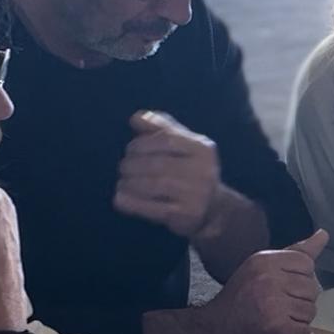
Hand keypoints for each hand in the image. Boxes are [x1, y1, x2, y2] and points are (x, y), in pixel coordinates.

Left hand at [114, 111, 220, 238]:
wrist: (213, 208)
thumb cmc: (192, 169)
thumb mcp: (183, 144)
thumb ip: (162, 128)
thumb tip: (136, 117)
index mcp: (202, 148)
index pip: (167, 140)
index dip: (143, 143)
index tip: (130, 149)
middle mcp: (203, 170)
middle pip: (158, 164)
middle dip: (133, 164)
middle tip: (123, 167)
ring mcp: (196, 194)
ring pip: (154, 186)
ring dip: (130, 183)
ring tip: (122, 182)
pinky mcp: (186, 216)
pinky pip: (153, 208)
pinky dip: (132, 203)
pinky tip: (120, 199)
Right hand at [197, 231, 327, 333]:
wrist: (214, 330)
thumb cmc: (240, 297)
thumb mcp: (263, 266)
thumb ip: (295, 252)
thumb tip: (323, 235)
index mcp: (265, 260)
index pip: (306, 263)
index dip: (300, 277)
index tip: (285, 286)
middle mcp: (269, 279)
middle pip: (312, 288)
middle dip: (301, 300)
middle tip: (280, 306)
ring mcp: (272, 304)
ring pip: (310, 310)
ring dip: (299, 319)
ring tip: (278, 318)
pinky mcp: (276, 328)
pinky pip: (304, 331)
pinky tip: (279, 332)